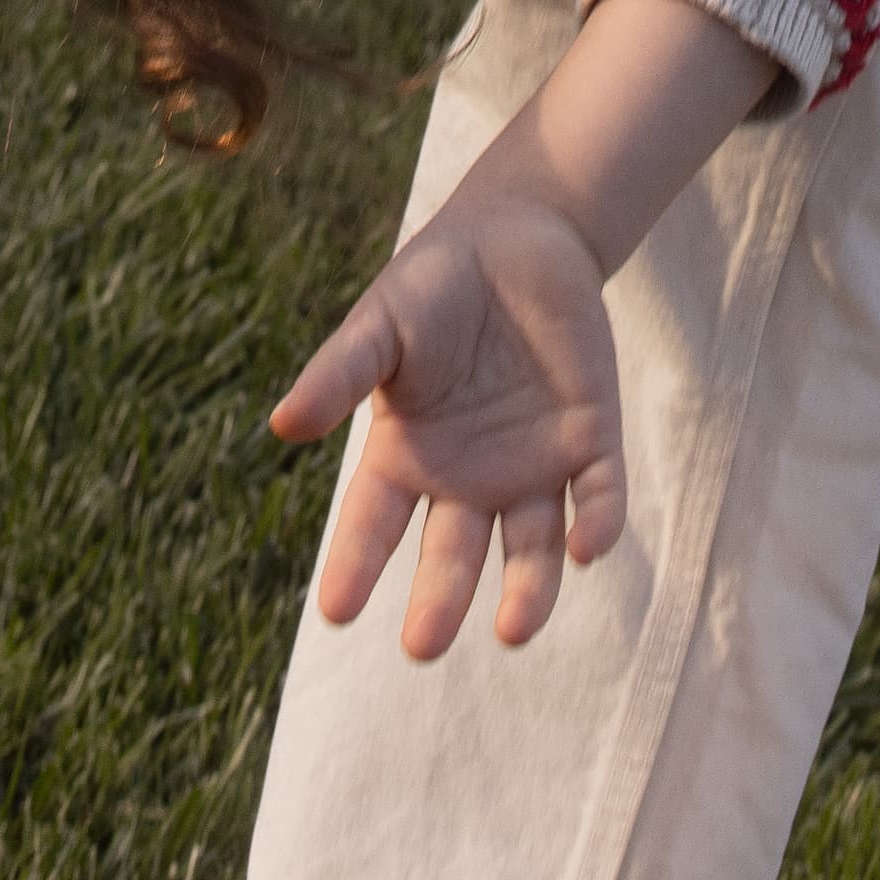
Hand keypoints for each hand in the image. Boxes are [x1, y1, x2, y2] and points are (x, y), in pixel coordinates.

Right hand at [272, 175, 630, 661]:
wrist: (519, 235)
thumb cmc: (434, 285)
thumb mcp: (380, 323)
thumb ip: (340, 374)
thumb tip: (283, 425)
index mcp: (406, 457)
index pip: (374, 526)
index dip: (354, 566)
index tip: (336, 611)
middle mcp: (467, 480)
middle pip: (452, 556)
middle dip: (440, 601)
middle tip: (424, 644)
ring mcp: (532, 466)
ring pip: (532, 548)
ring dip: (529, 589)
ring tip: (514, 629)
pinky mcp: (591, 440)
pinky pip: (597, 495)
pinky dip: (595, 522)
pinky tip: (586, 545)